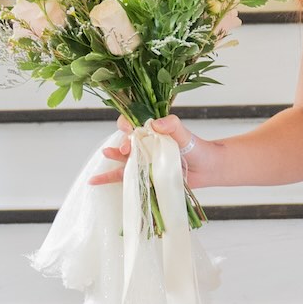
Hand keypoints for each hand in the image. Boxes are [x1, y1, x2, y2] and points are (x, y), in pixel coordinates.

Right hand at [88, 115, 218, 188]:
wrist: (208, 168)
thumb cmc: (197, 148)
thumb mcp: (185, 135)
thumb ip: (173, 125)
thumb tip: (156, 124)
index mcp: (151, 130)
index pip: (131, 123)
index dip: (127, 126)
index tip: (131, 132)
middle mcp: (144, 143)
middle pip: (125, 139)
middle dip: (122, 143)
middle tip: (126, 150)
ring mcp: (143, 159)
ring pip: (122, 157)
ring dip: (113, 156)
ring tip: (108, 155)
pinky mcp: (144, 175)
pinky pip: (124, 176)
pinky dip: (108, 178)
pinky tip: (94, 180)